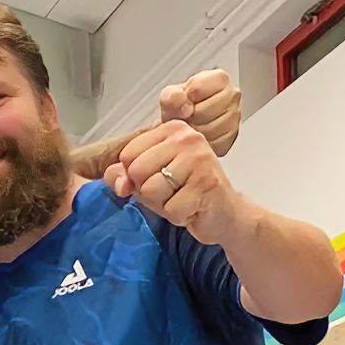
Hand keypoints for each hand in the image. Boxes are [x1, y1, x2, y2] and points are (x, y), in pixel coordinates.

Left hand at [106, 122, 241, 242]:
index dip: (134, 176)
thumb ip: (123, 175)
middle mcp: (186, 137)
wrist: (224, 213)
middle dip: (148, 191)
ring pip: (151, 190)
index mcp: (170, 129)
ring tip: (182, 198)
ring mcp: (199, 158)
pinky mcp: (206, 183)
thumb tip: (119, 183)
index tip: (157, 177)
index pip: (127, 155)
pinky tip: (193, 208)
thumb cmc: (184, 193)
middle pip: (137, 171)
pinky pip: (170, 209)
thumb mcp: (147, 179)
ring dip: (163, 204)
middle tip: (172, 191)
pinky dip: (178, 215)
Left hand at [160, 70, 239, 156]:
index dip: (185, 99)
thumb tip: (185, 107)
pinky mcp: (232, 135)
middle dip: (189, 117)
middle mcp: (231, 95)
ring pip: (209, 129)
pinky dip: (202, 143)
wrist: (184, 123)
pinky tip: (198, 135)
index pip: (198, 90)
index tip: (185, 101)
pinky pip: (214, 143)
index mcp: (219, 79)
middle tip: (186, 117)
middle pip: (204, 111)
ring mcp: (234, 116)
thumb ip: (172, 96)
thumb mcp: (170, 96)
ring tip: (191, 125)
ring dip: (194, 131)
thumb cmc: (180, 106)